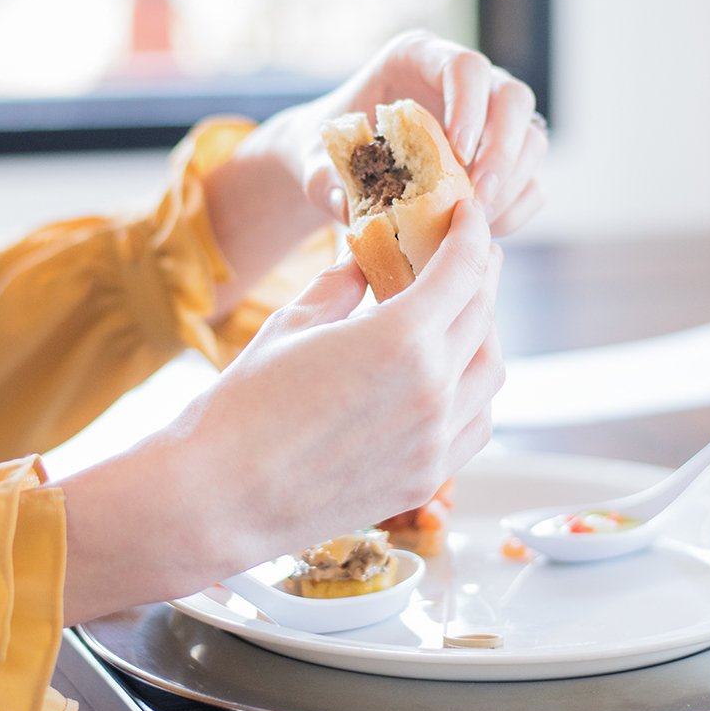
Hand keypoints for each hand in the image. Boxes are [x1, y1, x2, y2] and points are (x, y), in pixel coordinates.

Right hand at [55, 200, 503, 618]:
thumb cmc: (243, 406)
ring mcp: (436, 440)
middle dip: (480, 274)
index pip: (463, 269)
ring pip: (489, 371)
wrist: (219, 496)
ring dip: (483, 332)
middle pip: (482, 314)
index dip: (471, 233)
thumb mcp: (292, 323)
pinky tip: (453, 375)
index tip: (469, 214)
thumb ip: (341, 286)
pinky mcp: (427, 477)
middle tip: (470, 254)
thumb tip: (365, 261)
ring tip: (460, 313)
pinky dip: (475, 390)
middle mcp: (433, 389)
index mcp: (401, 338)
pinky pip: (477, 422)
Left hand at [270, 31, 547, 236]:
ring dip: (512, 184)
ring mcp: (489, 119)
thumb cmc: (324, 150)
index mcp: (416, 59)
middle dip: (503, 150)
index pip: (465, 66)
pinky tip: (482, 231)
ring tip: (475, 222)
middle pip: (513, 98)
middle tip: (477, 197)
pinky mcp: (500, 158)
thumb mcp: (310, 160)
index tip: (459, 150)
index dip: (470, 104)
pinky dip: (516, 208)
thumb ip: (320, 177)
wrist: (336, 168)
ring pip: (531, 139)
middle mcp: (463, 83)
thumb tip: (342, 202)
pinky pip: (530, 179)